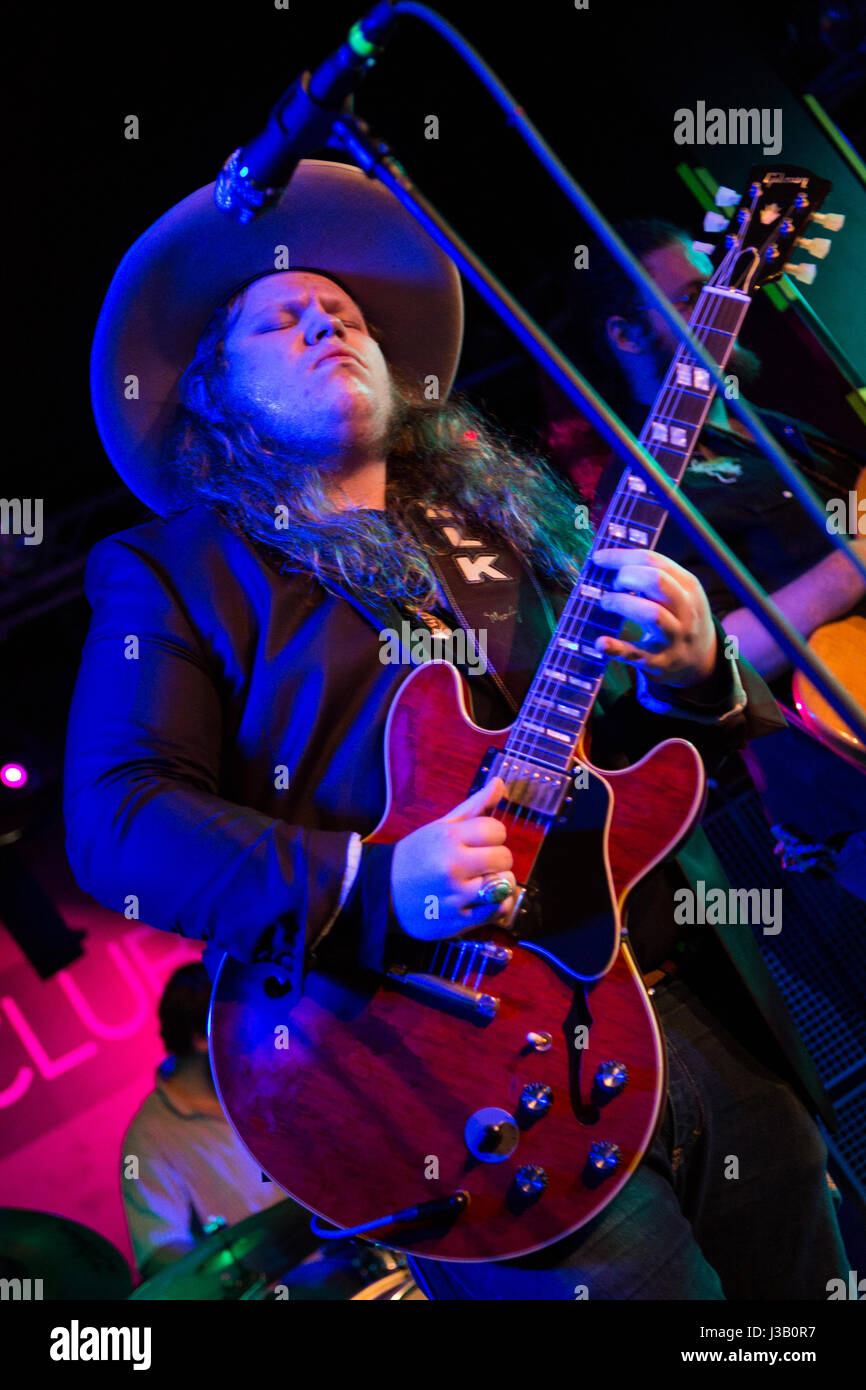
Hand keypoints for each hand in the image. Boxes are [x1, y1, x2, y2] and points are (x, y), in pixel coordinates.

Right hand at [390, 778, 515, 940]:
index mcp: (448, 838)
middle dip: (498, 859)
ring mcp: (454, 896)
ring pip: (505, 885)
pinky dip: (499, 906)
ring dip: (501, 883)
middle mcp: (452, 866)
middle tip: (483, 863)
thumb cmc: (416, 856)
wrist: (381, 892)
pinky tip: (487, 900)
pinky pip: (497, 911)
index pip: (497, 830)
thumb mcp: (440, 827)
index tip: (482, 842)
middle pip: (504, 858)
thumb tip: (500, 783)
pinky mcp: (456, 921)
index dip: (494, 835)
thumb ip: (473, 807)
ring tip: (486, 882)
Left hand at [592, 548, 716, 688]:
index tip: (599, 559)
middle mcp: (685, 609)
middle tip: (613, 584)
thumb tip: (609, 563)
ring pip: (652, 614)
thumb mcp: (679, 593)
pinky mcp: (661, 660)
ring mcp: (675, 636)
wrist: (702, 659)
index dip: (621, 557)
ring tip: (606, 603)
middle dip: (626, 576)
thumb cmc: (679, 617)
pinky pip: (638, 653)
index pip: (653, 560)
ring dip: (622, 603)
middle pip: (656, 581)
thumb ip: (652, 577)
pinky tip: (600, 642)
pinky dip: (617, 647)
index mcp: (687, 585)